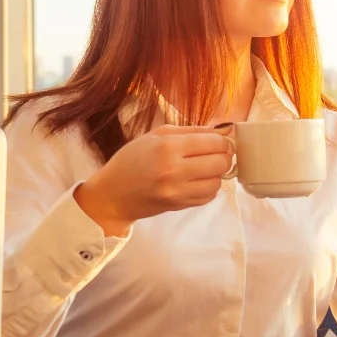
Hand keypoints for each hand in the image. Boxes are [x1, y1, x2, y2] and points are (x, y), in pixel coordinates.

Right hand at [74, 124, 233, 235]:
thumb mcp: (155, 135)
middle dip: (223, 156)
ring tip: (205, 168)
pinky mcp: (179, 206)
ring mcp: (177, 191)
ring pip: (217, 182)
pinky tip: (197, 181)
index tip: (220, 141)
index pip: (213, 142)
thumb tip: (221, 130)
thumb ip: (190, 131)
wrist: (113, 194)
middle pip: (220, 162)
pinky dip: (208, 188)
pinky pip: (208, 197)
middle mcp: (174, 170)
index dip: (222, 141)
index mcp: (168, 147)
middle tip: (216, 154)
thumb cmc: (131, 160)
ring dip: (216, 174)